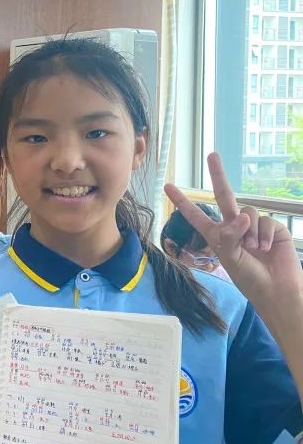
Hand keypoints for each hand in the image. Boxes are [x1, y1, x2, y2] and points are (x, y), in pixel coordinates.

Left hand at [166, 152, 302, 311]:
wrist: (276, 289)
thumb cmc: (249, 277)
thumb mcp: (230, 258)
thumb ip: (229, 236)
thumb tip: (241, 215)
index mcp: (216, 235)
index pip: (195, 215)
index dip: (182, 201)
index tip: (167, 186)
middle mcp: (233, 226)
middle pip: (223, 195)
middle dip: (217, 175)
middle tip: (212, 154)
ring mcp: (253, 225)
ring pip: (247, 212)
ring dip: (250, 231)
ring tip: (254, 249)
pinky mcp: (272, 228)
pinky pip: (265, 221)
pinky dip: (264, 235)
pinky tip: (266, 249)